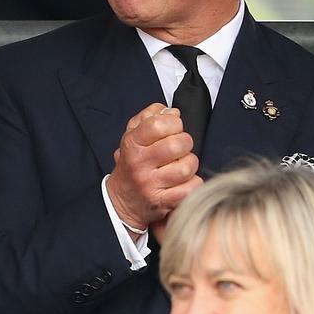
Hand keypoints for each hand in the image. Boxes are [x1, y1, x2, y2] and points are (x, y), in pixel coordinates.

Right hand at [106, 104, 201, 230]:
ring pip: (187, 167)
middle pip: (177, 144)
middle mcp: (139, 164)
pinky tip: (183, 182)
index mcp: (132, 144)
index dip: (174, 122)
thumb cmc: (132, 165)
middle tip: (180, 147)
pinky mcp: (162, 202)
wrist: (121, 201)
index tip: (174, 127)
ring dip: (189, 164)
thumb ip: (149, 118)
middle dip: (185, 143)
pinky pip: (191, 188)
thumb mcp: (132, 136)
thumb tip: (172, 112)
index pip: (158, 124)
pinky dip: (192, 184)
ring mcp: (150, 184)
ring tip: (181, 165)